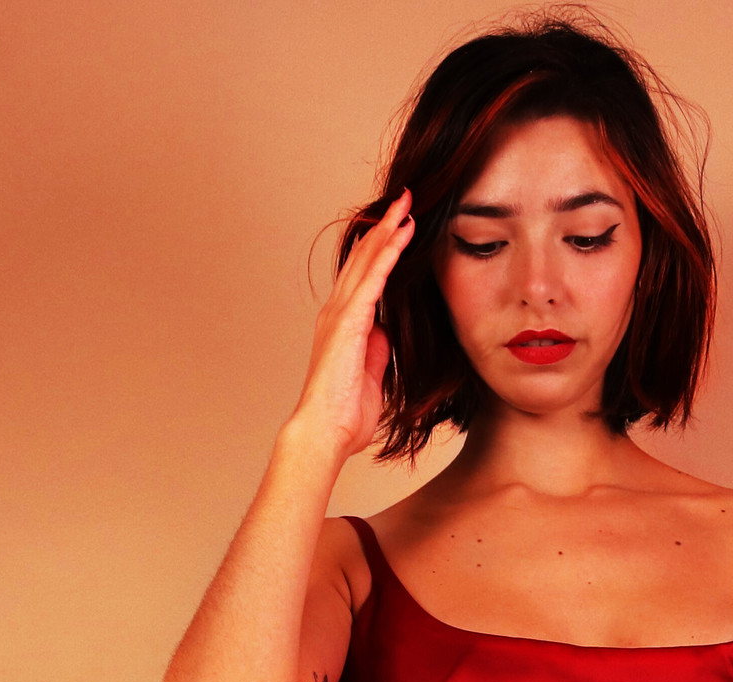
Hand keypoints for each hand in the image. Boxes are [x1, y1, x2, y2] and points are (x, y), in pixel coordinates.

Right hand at [285, 188, 414, 465]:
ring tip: (407, 203)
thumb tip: (388, 332)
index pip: (363, 275)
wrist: (324, 432)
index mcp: (343, 324)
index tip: (400, 225)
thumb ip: (378, 350)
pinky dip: (388, 255)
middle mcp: (337, 311)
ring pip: (367, 260)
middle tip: (405, 198)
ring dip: (388, 230)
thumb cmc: (345, 414)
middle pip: (363, 257)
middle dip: (384, 226)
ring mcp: (341, 314)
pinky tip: (401, 234)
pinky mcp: (348, 323)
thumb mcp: (371, 375)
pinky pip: (372, 280)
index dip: (381, 248)